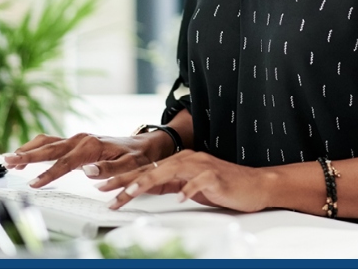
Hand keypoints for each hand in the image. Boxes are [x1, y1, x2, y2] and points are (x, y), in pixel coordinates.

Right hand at [2, 132, 167, 188]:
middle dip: (28, 155)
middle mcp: (82, 139)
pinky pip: (52, 143)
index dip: (48, 174)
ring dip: (28, 150)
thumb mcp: (130, 164)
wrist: (143, 144)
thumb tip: (89, 171)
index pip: (65, 162)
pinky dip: (36, 148)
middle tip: (8, 161)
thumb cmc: (137, 155)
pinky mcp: (76, 142)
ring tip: (9, 159)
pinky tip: (25, 155)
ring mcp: (78, 139)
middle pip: (50, 148)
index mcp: (92, 146)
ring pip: (47, 142)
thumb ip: (110, 169)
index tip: (34, 183)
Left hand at [99, 150, 273, 212]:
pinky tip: (180, 197)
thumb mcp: (189, 186)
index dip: (123, 178)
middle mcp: (188, 159)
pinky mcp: (215, 176)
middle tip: (107, 190)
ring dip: (148, 181)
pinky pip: (198, 181)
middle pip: (152, 169)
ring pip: (170, 171)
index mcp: (180, 161)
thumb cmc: (223, 186)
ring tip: (132, 192)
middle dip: (127, 180)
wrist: (254, 185)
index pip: (146, 170)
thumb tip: (144, 188)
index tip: (104, 186)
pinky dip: (188, 189)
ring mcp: (201, 166)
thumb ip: (168, 184)